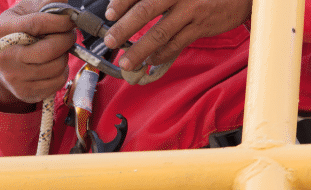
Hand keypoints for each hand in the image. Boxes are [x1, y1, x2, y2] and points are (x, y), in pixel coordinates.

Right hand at [0, 0, 77, 112]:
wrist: (2, 62)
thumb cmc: (18, 32)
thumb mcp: (24, 11)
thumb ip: (44, 4)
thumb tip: (65, 6)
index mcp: (2, 30)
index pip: (36, 24)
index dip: (59, 22)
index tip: (70, 19)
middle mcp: (5, 56)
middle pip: (48, 50)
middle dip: (66, 39)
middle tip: (68, 34)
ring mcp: (14, 78)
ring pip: (56, 67)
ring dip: (64, 56)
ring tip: (58, 50)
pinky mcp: (25, 93)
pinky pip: (56, 83)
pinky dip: (61, 72)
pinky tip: (54, 64)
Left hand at [103, 0, 250, 71]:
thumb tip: (133, 6)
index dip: (123, 2)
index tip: (109, 14)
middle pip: (147, 10)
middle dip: (125, 28)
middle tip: (110, 41)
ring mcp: (191, 11)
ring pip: (161, 32)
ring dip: (141, 49)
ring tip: (127, 62)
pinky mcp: (201, 26)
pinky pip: (177, 44)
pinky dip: (162, 54)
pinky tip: (151, 60)